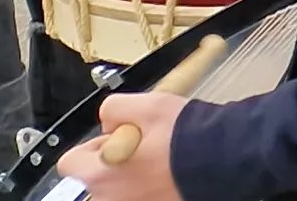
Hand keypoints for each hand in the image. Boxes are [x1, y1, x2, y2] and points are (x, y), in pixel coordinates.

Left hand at [53, 91, 185, 200]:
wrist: (226, 157)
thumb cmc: (188, 137)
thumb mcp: (148, 104)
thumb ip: (114, 107)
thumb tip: (109, 120)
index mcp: (99, 174)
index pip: (70, 162)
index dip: (93, 147)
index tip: (116, 141)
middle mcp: (110, 198)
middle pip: (95, 179)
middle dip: (114, 164)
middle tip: (143, 150)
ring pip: (118, 190)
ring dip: (130, 179)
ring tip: (159, 163)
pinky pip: (140, 195)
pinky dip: (149, 188)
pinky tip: (169, 175)